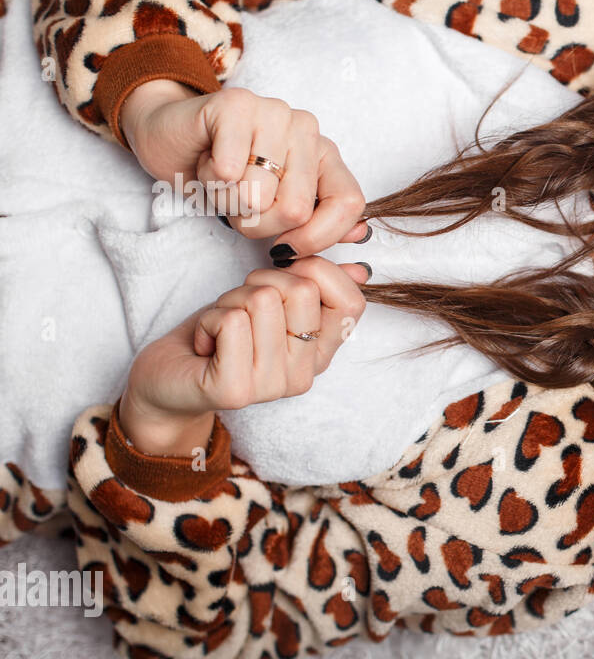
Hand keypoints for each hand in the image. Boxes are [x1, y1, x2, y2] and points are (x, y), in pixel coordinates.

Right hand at [120, 81, 370, 255]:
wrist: (171, 138)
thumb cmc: (226, 179)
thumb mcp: (274, 209)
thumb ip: (316, 223)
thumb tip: (360, 237)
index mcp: (325, 156)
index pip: (349, 204)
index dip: (318, 238)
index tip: (285, 249)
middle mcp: (308, 129)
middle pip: (297, 209)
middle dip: (257, 224)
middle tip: (238, 204)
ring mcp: (275, 111)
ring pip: (258, 195)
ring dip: (228, 201)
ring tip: (222, 179)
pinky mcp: (236, 104)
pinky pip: (229, 170)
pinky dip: (210, 180)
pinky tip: (208, 161)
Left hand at [122, 258, 369, 439]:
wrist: (168, 382)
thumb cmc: (219, 338)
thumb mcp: (271, 305)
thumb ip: (314, 289)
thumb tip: (359, 269)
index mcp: (321, 354)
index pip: (352, 302)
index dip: (318, 271)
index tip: (284, 278)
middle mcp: (305, 374)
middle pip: (301, 290)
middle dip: (259, 282)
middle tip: (240, 311)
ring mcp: (273, 386)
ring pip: (261, 299)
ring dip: (229, 302)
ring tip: (221, 330)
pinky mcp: (236, 390)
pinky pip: (231, 321)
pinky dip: (210, 320)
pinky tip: (206, 345)